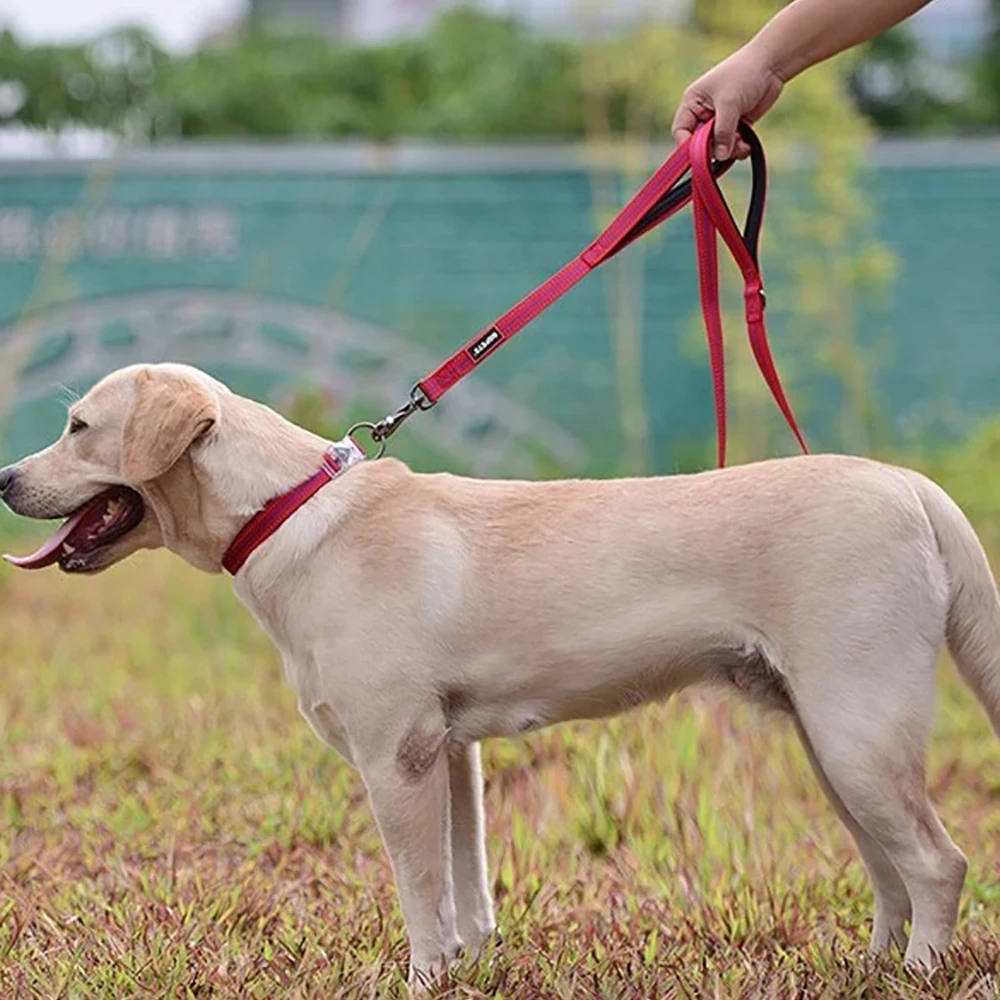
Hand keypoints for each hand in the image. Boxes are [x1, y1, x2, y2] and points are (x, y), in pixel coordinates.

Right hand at [671, 45, 785, 159]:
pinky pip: (731, 146)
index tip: (699, 158)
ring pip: (716, 147)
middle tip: (727, 150)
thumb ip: (723, 132)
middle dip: (713, 149)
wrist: (771, 64)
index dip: (687, 147)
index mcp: (692, 103)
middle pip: (699, 144)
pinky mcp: (735, 126)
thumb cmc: (744, 74)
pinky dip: (738, 149)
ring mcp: (719, 121)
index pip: (681, 132)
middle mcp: (702, 113)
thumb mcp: (729, 103)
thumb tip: (720, 156)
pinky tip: (746, 144)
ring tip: (741, 144)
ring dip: (729, 151)